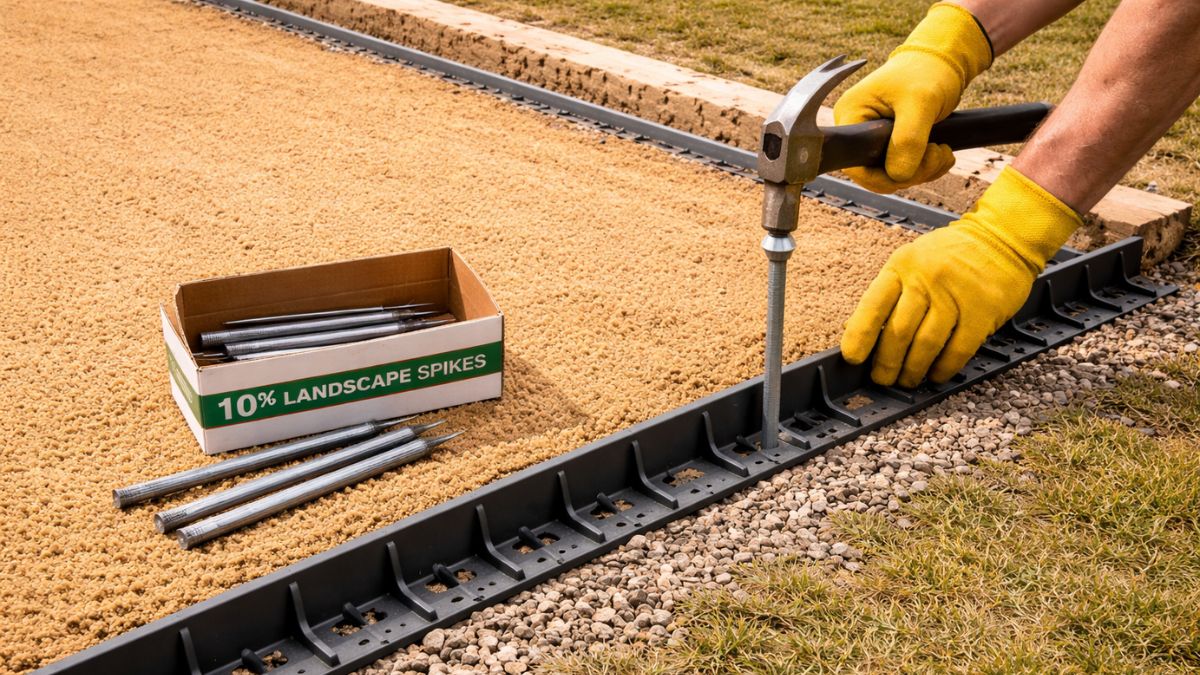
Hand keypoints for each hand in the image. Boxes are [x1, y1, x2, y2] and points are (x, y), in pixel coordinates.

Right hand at [832, 2, 992, 192]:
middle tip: (938, 154)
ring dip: (923, 170)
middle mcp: (855, 129)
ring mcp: (871, 137)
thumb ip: (907, 140)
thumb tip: (898, 176)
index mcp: (850, 116)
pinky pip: (901, 167)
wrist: (942, 60)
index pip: (855, 166)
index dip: (884, 177)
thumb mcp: (920, 103)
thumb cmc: (927, 72)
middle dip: (911, 172)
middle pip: (874, 174)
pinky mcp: (888, 142)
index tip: (917, 164)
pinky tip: (940, 152)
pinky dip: (924, 166)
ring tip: (943, 151)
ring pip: (891, 174)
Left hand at [840, 167, 1080, 387]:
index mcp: (901, 266)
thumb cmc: (949, 256)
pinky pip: (958, 349)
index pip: (873, 305)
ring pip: (926, 344)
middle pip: (899, 330)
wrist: (1001, 237)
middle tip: (882, 380)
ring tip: (907, 381)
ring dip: (913, 370)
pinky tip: (936, 375)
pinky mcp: (983, 311)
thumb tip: (863, 334)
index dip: (860, 335)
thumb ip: (892, 293)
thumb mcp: (912, 261)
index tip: (852, 358)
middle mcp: (926, 279)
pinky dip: (944, 368)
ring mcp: (956, 294)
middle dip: (886, 363)